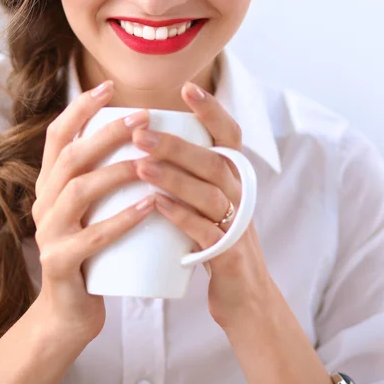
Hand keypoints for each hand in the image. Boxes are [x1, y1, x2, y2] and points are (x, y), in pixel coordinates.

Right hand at [31, 81, 154, 343]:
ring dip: (117, 171)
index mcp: (51, 185)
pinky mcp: (61, 263)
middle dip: (107, 132)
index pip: (57, 137)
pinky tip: (151, 204)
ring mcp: (49, 233)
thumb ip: (104, 178)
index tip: (109, 87)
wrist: (70, 312)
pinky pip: (93, 236)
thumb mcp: (92, 209)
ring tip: (151, 160)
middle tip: (143, 117)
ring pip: (80, 190)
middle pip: (71, 156)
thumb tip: (146, 138)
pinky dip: (123, 218)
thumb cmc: (93, 252)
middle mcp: (44, 203)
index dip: (80, 109)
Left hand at [132, 82, 274, 328]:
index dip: (212, 111)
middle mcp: (241, 195)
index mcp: (235, 178)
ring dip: (174, 178)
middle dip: (176, 145)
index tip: (187, 88)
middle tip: (139, 133)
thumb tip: (148, 142)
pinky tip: (157, 206)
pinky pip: (206, 232)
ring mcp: (238, 225)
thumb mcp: (210, 202)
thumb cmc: (215, 241)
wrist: (244, 295)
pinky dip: (182, 217)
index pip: (229, 136)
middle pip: (213, 161)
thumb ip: (191, 175)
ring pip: (210, 193)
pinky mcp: (230, 254)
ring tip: (140, 166)